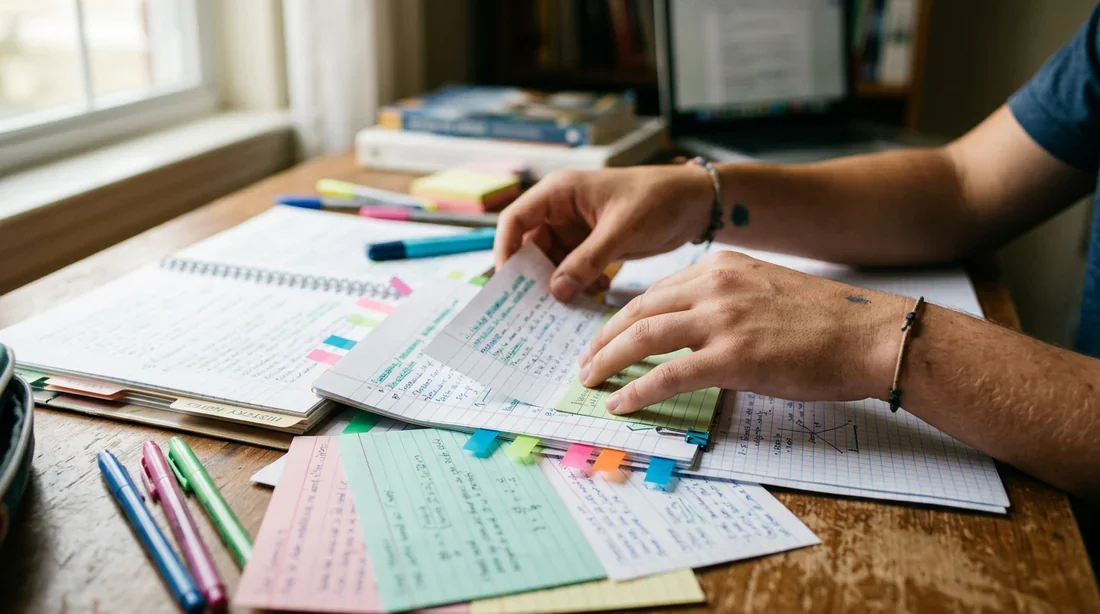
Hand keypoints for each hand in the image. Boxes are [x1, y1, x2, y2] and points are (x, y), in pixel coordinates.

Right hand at [494, 166, 714, 301]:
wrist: (695, 203)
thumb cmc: (658, 199)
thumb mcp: (620, 230)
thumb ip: (587, 261)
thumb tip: (556, 292)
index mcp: (558, 193)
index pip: (515, 221)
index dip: (505, 250)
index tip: (508, 283)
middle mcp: (561, 211)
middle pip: (529, 247)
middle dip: (533, 276)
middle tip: (534, 308)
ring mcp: (576, 230)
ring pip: (552, 263)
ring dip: (559, 285)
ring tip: (568, 307)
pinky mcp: (593, 247)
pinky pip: (573, 271)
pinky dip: (578, 285)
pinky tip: (593, 296)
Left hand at [576, 250, 909, 414]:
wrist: (870, 334)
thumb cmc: (827, 321)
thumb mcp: (766, 290)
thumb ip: (727, 300)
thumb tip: (695, 329)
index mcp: (722, 266)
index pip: (656, 290)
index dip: (624, 316)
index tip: (608, 336)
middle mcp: (715, 285)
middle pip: (639, 310)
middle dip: (605, 338)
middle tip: (586, 361)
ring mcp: (722, 319)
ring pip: (644, 336)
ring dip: (609, 361)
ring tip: (590, 380)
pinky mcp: (732, 356)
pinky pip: (667, 373)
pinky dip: (637, 389)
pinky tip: (621, 402)